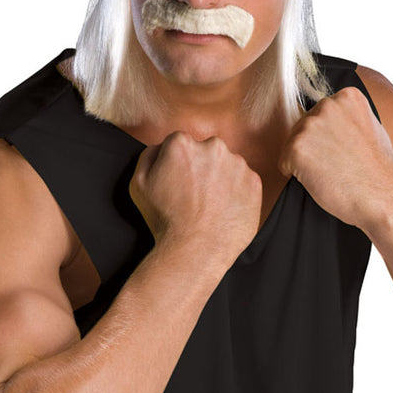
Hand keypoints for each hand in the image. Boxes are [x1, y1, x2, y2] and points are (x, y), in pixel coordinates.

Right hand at [129, 131, 262, 272]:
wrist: (196, 250)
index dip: (178, 164)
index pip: (180, 143)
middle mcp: (212, 146)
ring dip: (220, 178)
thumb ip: (148, 155)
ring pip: (227, 164)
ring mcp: (237, 163)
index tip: (179, 181)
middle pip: (206, 151)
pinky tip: (223, 209)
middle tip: (193, 194)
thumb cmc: (166, 220)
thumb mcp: (139, 184)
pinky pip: (243, 181)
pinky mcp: (254, 181)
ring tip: (209, 205)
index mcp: (182, 143)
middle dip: (201, 167)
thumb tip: (160, 148)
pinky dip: (236, 192)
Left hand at [278, 86, 392, 227]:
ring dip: (304, 161)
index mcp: (347, 96)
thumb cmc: (378, 170)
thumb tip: (327, 118)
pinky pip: (284, 163)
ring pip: (292, 144)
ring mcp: (310, 124)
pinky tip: (321, 180)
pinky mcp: (296, 147)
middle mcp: (327, 104)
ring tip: (332, 172)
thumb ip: (346, 117)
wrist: (383, 196)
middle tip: (338, 164)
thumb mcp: (369, 128)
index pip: (320, 113)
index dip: (328, 137)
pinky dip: (296, 176)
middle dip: (314, 147)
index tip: (346, 150)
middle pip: (303, 126)